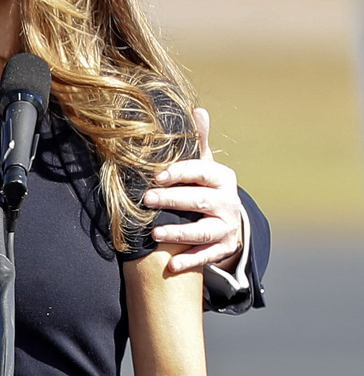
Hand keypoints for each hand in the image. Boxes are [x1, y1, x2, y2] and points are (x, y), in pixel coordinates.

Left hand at [144, 108, 243, 273]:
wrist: (227, 218)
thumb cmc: (204, 185)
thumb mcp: (203, 164)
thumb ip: (198, 141)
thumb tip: (197, 109)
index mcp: (222, 177)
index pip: (202, 172)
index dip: (180, 172)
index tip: (157, 175)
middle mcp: (228, 202)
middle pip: (201, 200)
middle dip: (173, 200)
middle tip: (146, 199)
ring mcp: (228, 227)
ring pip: (205, 231)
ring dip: (180, 233)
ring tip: (155, 234)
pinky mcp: (224, 248)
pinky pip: (208, 256)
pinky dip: (190, 261)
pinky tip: (171, 266)